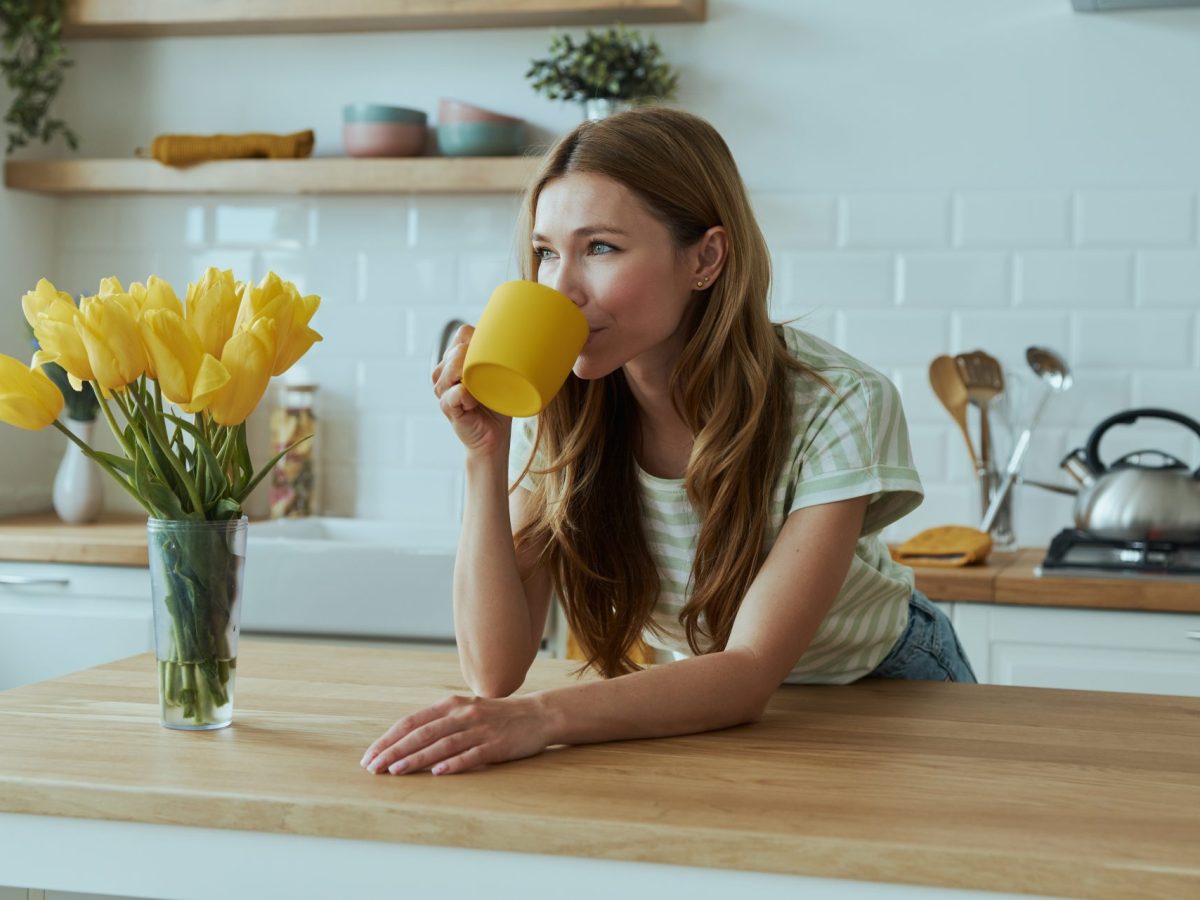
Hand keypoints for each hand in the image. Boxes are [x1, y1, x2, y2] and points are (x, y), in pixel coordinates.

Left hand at [360, 694, 552, 775]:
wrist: (538, 715)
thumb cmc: (496, 717)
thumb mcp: (465, 711)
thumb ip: (439, 722)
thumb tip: (404, 741)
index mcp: (451, 705)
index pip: (412, 722)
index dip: (389, 739)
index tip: (370, 756)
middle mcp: (463, 714)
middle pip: (422, 733)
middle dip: (394, 750)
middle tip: (373, 767)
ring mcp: (480, 729)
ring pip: (442, 744)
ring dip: (417, 758)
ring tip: (396, 771)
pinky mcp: (497, 745)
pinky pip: (472, 755)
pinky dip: (454, 763)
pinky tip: (438, 773)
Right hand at [432, 323, 510, 457]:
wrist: (495, 436)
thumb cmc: (499, 403)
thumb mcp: (503, 375)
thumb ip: (504, 356)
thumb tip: (528, 336)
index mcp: (457, 359)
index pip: (463, 334)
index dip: (480, 340)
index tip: (495, 358)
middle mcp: (445, 371)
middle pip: (457, 350)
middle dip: (477, 360)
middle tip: (493, 378)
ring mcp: (443, 389)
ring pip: (451, 369)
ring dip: (471, 377)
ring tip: (484, 391)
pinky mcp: (447, 406)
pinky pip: (453, 393)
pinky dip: (466, 395)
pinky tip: (475, 401)